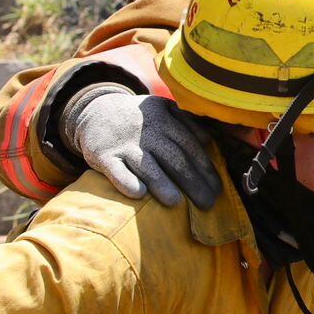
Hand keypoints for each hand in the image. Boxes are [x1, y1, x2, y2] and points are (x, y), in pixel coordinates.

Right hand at [64, 90, 219, 208]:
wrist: (96, 110)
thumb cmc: (140, 119)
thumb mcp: (163, 110)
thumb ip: (187, 123)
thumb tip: (210, 142)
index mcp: (165, 118)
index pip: (190, 146)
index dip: (205, 168)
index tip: (217, 189)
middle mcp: (147, 131)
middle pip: (174, 158)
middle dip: (193, 182)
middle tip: (207, 203)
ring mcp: (124, 143)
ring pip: (146, 164)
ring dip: (161, 183)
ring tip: (177, 202)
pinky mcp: (103, 155)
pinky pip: (115, 170)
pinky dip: (126, 181)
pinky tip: (139, 193)